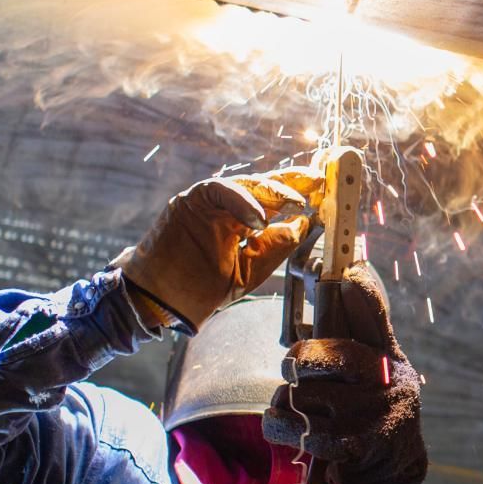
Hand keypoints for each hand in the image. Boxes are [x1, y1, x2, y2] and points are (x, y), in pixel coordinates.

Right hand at [111, 168, 324, 331]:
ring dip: (272, 190)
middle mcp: (225, 209)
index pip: (273, 202)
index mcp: (240, 224)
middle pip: (262, 186)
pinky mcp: (187, 202)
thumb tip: (303, 225)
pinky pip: (217, 189)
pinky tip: (259, 217)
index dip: (298, 194)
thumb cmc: (197, 290)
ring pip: (243, 183)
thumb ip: (274, 248)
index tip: (324, 193)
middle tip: (318, 182)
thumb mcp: (248, 271)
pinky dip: (240, 200)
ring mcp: (206, 204)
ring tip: (296, 201)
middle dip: (292, 182)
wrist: (158, 301)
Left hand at [262, 263, 427, 483]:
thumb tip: (343, 281)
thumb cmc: (368, 415)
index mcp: (390, 359)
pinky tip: (281, 426)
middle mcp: (389, 383)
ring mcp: (374, 414)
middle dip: (299, 359)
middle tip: (293, 368)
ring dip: (285, 401)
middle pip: (329, 354)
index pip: (377, 319)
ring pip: (304, 393)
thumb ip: (360, 339)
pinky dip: (278, 426)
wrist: (388, 477)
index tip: (348, 273)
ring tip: (293, 408)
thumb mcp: (375, 376)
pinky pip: (300, 428)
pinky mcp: (357, 445)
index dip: (362, 294)